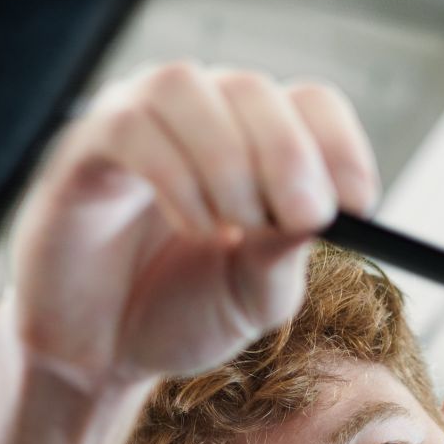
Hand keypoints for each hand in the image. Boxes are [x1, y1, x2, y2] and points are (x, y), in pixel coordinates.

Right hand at [3, 64, 380, 395]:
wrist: (100, 355)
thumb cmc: (181, 313)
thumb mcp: (253, 297)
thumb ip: (285, 256)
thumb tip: (323, 214)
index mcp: (252, 141)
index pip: (309, 103)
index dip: (340, 145)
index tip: (358, 204)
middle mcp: (197, 117)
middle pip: (253, 89)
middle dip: (287, 156)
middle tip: (298, 218)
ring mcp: (138, 123)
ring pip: (188, 89)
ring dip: (226, 162)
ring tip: (226, 231)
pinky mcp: (85, 148)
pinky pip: (131, 126)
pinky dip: (174, 176)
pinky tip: (190, 227)